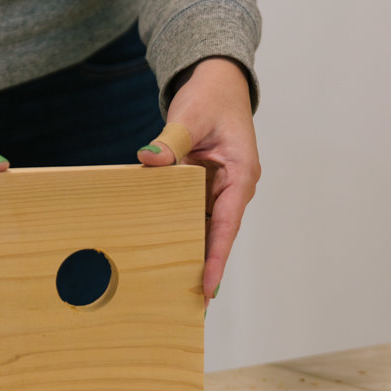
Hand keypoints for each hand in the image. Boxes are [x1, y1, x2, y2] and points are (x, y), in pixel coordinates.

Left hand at [136, 57, 259, 306]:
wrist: (216, 83)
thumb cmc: (210, 98)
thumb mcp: (190, 117)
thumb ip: (171, 142)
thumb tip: (150, 160)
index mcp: (240, 175)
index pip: (227, 225)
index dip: (216, 258)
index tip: (208, 288)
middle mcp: (233, 188)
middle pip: (216, 236)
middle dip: (203, 268)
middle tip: (188, 306)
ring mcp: (218, 190)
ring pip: (203, 229)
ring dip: (190, 255)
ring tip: (172, 290)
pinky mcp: (202, 188)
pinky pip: (190, 215)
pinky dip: (178, 233)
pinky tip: (160, 254)